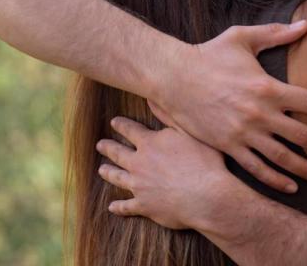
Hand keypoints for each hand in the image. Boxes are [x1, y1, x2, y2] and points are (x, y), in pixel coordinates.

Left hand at [97, 117, 230, 229]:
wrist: (206, 196)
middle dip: (108, 147)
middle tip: (100, 145)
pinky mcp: (143, 206)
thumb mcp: (189, 132)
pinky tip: (112, 207)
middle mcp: (139, 164)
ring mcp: (139, 186)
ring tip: (101, 169)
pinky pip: (126, 206)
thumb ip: (168, 116)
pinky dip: (118, 207)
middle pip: (118, 153)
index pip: (130, 130)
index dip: (121, 125)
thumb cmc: (204, 162)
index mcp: (150, 144)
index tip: (114, 122)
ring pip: (117, 178)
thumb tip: (151, 99)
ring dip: (108, 173)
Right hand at [153, 20, 306, 192]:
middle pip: (302, 134)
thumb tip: (306, 25)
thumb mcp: (243, 38)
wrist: (173, 77)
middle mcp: (259, 114)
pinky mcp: (228, 146)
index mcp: (267, 87)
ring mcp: (243, 133)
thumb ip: (276, 34)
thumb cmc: (209, 54)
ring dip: (305, 168)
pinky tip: (289, 186)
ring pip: (282, 157)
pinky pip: (256, 168)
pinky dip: (275, 179)